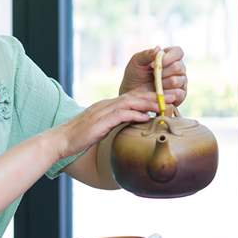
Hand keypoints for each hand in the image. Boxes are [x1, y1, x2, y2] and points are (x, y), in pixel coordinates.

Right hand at [50, 91, 164, 158]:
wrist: (60, 141)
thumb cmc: (82, 137)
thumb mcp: (104, 127)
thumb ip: (120, 122)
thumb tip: (139, 121)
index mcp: (109, 105)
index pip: (135, 97)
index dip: (153, 96)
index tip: (170, 97)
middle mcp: (107, 105)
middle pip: (137, 96)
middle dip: (158, 95)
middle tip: (176, 95)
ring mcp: (103, 112)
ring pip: (131, 102)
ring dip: (150, 103)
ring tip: (167, 104)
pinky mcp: (100, 122)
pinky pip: (120, 115)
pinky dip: (135, 115)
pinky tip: (147, 116)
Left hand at [119, 46, 186, 105]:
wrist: (132, 95)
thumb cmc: (135, 76)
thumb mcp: (136, 62)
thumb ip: (147, 54)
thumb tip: (158, 49)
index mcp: (170, 57)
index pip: (178, 52)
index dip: (169, 57)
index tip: (155, 63)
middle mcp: (178, 69)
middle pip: (179, 67)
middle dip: (163, 72)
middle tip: (152, 76)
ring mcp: (181, 82)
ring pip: (177, 81)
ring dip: (163, 83)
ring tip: (155, 86)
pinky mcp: (181, 95)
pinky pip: (179, 94)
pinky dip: (166, 94)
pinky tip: (159, 94)